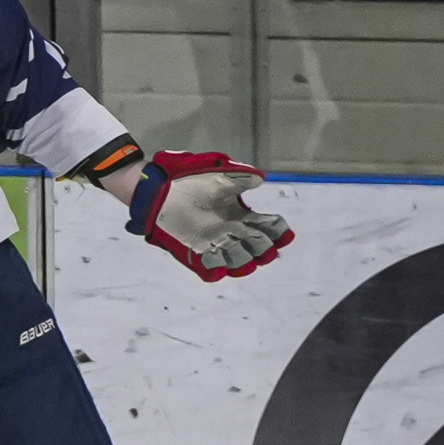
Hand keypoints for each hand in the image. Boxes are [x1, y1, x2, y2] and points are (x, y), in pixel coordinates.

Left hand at [126, 150, 292, 280]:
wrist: (159, 192)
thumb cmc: (189, 182)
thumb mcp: (218, 176)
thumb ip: (239, 178)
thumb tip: (260, 179)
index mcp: (240, 215)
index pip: (267, 227)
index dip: (278, 231)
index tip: (284, 232)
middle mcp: (231, 232)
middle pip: (258, 248)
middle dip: (265, 249)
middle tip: (264, 244)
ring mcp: (214, 244)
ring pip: (239, 261)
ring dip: (244, 260)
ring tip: (241, 251)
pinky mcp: (196, 253)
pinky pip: (212, 268)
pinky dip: (219, 268)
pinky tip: (220, 261)